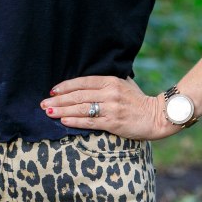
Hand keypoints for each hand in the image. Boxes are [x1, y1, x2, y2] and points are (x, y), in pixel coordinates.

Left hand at [40, 75, 173, 141]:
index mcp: (111, 81)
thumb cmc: (139, 100)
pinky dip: (75, 120)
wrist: (157, 116)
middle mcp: (110, 93)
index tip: (53, 90)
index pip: (82, 82)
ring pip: (81, 108)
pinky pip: (90, 121)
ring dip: (62, 110)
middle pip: (78, 95)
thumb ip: (110, 80)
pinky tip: (63, 120)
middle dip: (58, 99)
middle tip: (43, 103)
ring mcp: (111, 108)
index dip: (65, 86)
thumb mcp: (126, 84)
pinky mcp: (113, 122)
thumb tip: (92, 78)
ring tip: (48, 112)